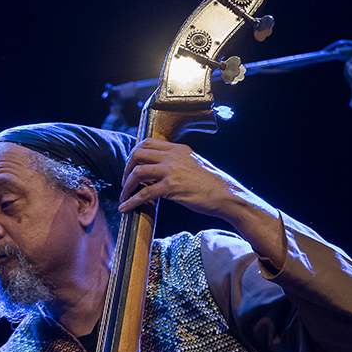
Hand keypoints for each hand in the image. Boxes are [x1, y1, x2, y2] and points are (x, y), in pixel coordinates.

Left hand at [118, 138, 285, 269]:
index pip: (148, 143)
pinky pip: (144, 193)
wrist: (227, 196)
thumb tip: (160, 172)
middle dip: (127, 168)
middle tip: (125, 182)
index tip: (131, 166)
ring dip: (127, 185)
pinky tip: (125, 208)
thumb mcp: (194, 165)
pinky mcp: (171, 187)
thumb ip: (177, 164)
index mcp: (178, 149)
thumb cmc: (213, 185)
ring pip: (138, 172)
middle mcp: (173, 156)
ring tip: (124, 196)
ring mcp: (172, 171)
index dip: (134, 154)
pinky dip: (131, 201)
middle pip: (138, 153)